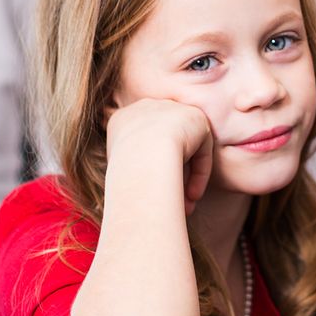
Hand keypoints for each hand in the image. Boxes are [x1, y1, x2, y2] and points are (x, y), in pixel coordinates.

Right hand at [107, 98, 214, 213]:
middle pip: (164, 145)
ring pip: (183, 150)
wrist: (142, 156)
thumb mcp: (116, 169)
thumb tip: (138, 186)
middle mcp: (147, 109)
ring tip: (185, 206)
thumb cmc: (124, 172)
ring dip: (185, 179)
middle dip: (170, 176)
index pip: (141, 142)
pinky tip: (192, 196)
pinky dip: (199, 173)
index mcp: (123, 119)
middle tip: (171, 201)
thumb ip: (131, 166)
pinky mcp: (196, 117)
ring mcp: (173, 109)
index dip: (149, 169)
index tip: (151, 191)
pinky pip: (200, 148)